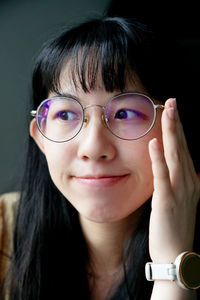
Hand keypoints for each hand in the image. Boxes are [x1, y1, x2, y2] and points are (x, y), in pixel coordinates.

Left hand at [148, 98, 199, 262]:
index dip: (178, 129)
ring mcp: (179, 190)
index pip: (183, 149)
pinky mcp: (166, 200)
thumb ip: (185, 183)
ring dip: (171, 133)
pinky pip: (162, 175)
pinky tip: (154, 143)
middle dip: (176, 123)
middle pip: (181, 146)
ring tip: (167, 112)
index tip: (173, 111)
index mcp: (190, 180)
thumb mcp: (184, 201)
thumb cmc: (176, 226)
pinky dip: (158, 158)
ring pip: (174, 155)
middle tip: (172, 102)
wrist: (177, 255)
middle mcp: (188, 181)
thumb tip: (192, 170)